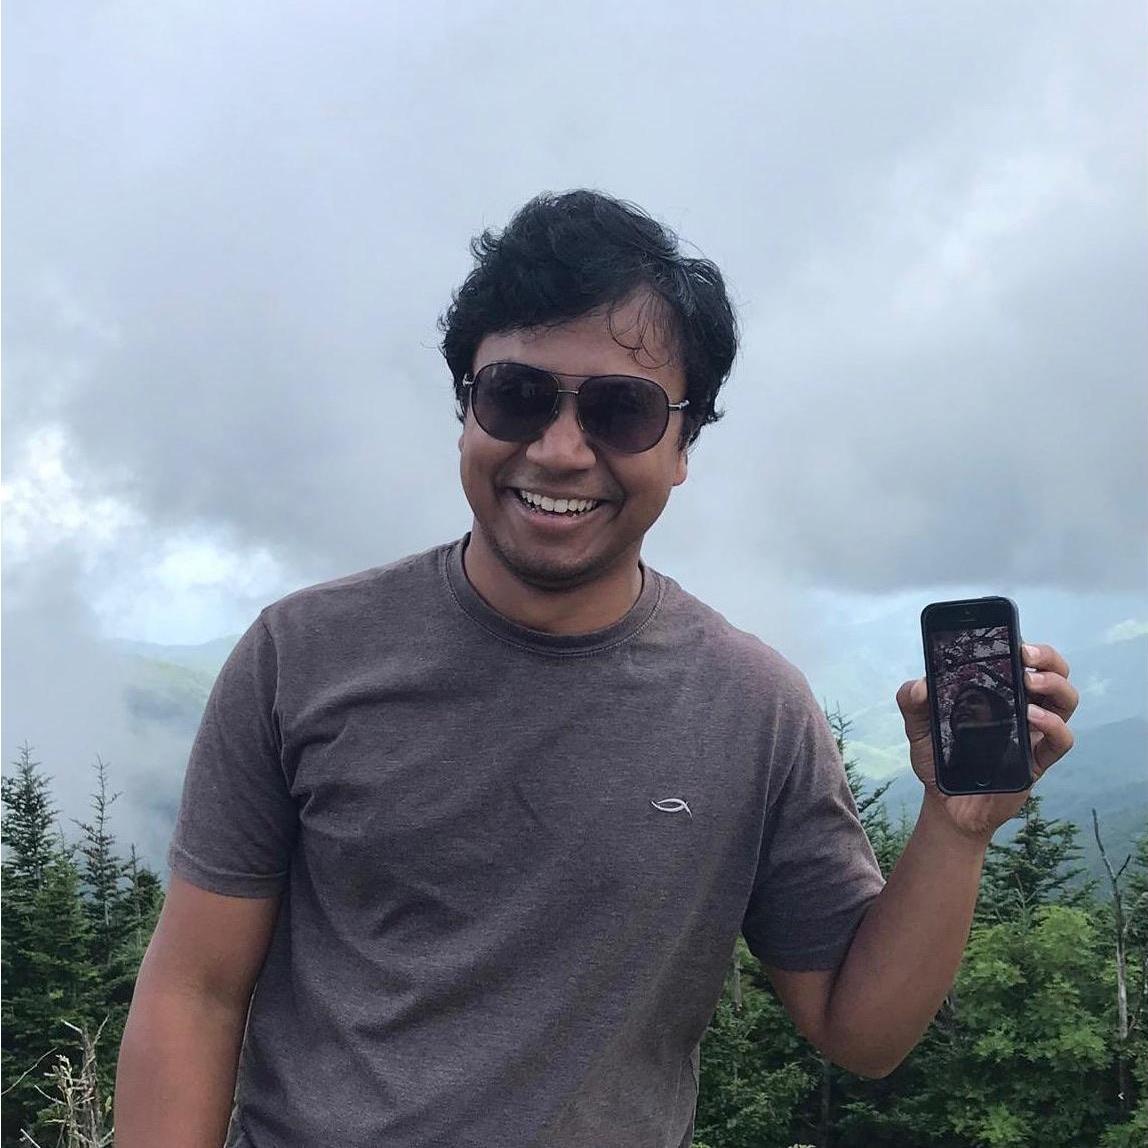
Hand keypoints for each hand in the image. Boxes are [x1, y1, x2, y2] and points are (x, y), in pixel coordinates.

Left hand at [895, 643, 1077, 842]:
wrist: (944, 803)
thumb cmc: (939, 758)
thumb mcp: (918, 725)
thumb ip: (911, 702)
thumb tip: (920, 685)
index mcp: (1001, 693)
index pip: (1026, 661)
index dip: (1028, 645)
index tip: (1013, 638)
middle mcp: (1024, 708)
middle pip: (1056, 673)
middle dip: (1048, 658)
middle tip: (1025, 656)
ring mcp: (1034, 734)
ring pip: (1066, 700)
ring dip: (1054, 685)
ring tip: (1029, 682)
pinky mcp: (1037, 762)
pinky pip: (1062, 740)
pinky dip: (1053, 724)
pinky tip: (1031, 717)